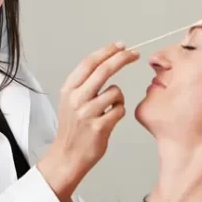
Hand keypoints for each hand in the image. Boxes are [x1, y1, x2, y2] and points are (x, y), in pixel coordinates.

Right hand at [38, 42, 139, 200]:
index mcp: (69, 89)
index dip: (107, 51)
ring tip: (109, 109)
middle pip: (104, 70)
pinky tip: (109, 120)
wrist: (67, 155)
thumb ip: (84, 84)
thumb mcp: (70, 101)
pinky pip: (120, 110)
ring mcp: (88, 112)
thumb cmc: (73, 129)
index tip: (120, 46)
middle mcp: (77, 98)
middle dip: (122, 58)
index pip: (90, 62)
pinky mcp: (99, 126)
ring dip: (118, 98)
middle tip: (134, 54)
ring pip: (116, 92)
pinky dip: (119, 112)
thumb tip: (104, 63)